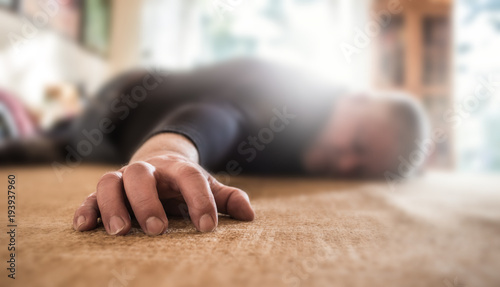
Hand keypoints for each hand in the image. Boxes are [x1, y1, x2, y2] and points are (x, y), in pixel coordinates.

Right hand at [73, 152, 254, 235]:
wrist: (157, 162)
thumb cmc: (184, 182)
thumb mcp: (207, 186)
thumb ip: (226, 198)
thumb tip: (249, 215)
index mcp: (176, 169)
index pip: (190, 178)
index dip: (200, 200)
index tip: (208, 228)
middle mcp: (147, 170)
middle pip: (140, 174)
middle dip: (147, 201)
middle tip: (157, 229)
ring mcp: (122, 178)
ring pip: (109, 182)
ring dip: (112, 205)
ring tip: (120, 232)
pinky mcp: (104, 192)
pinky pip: (89, 197)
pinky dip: (85, 210)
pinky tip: (84, 228)